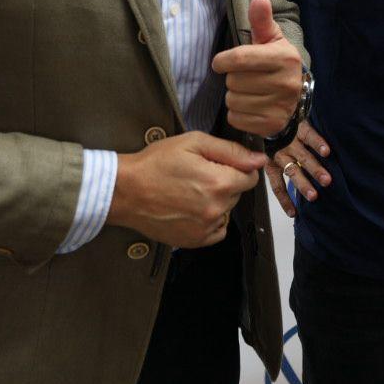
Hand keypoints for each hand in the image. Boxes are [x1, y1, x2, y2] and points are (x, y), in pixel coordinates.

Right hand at [106, 131, 266, 247]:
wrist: (126, 191)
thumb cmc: (155, 163)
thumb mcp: (193, 143)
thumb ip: (230, 150)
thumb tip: (258, 160)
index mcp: (219, 182)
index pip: (250, 177)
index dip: (236, 167)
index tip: (218, 165)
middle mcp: (216, 208)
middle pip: (237, 194)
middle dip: (224, 183)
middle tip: (197, 175)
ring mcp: (205, 227)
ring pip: (227, 211)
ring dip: (216, 202)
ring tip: (190, 192)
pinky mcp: (194, 240)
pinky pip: (217, 230)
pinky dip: (209, 221)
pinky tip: (191, 209)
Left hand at [210, 0, 303, 137]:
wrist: (294, 96)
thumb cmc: (274, 62)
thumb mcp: (270, 39)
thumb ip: (261, 20)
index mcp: (285, 57)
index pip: (240, 58)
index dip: (222, 60)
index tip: (220, 62)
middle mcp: (286, 82)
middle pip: (233, 81)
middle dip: (233, 79)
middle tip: (245, 78)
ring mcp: (281, 106)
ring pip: (232, 100)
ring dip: (234, 96)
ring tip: (249, 92)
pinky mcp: (272, 125)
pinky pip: (236, 118)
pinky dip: (237, 113)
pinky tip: (250, 106)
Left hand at [263, 121, 331, 217]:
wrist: (273, 110)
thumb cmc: (276, 137)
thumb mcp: (273, 155)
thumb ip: (283, 171)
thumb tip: (293, 190)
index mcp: (272, 162)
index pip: (277, 185)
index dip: (285, 199)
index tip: (293, 214)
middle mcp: (281, 153)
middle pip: (292, 172)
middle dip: (303, 185)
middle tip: (313, 196)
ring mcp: (291, 140)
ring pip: (303, 157)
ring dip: (315, 169)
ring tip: (326, 180)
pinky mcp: (300, 127)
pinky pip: (310, 136)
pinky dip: (318, 144)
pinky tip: (327, 152)